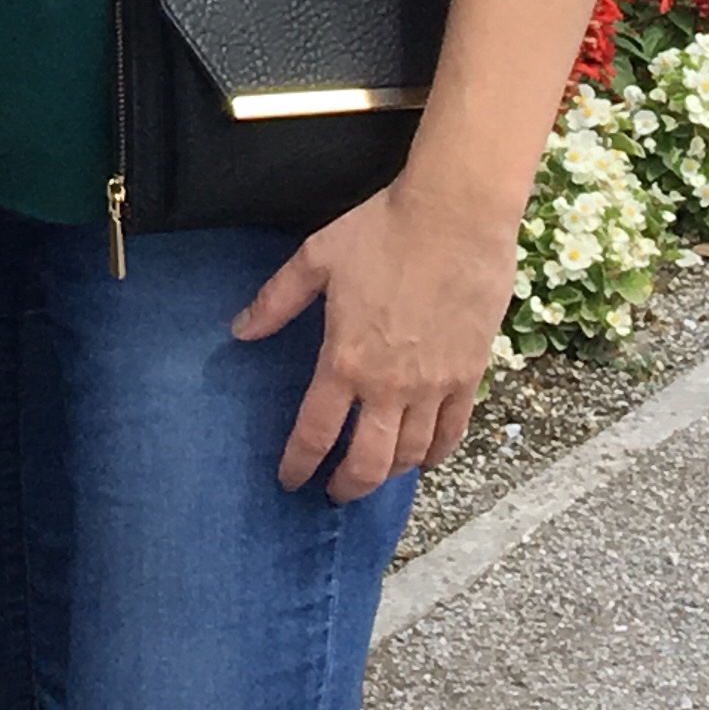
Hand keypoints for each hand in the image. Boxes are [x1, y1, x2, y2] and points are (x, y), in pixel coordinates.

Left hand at [232, 172, 519, 499]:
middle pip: (367, 462)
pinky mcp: (468, 376)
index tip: (290, 480)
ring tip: (373, 475)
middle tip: (334, 492)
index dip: (299, 463)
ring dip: (388, 474)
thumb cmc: (382, 230)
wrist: (454, 216)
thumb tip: (240, 331)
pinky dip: (435, 455)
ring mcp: (433, 385)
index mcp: (345, 359)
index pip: (315, 431)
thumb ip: (277, 300)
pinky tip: (423, 459)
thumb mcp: (317, 257)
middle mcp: (389, 385)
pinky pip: (452, 433)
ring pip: (410, 454)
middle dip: (346, 486)